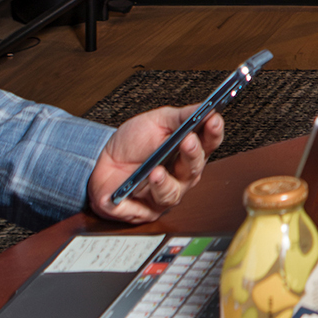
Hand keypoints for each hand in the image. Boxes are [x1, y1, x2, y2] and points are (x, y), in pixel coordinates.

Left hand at [88, 108, 224, 222]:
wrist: (104, 160)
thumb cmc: (134, 143)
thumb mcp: (157, 121)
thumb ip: (181, 116)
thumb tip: (205, 107)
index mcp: (189, 154)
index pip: (208, 144)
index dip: (213, 133)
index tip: (213, 119)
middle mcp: (182, 177)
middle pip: (194, 170)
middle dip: (192, 155)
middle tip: (187, 141)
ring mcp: (164, 195)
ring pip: (171, 194)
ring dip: (164, 184)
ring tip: (155, 172)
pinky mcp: (144, 211)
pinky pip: (140, 211)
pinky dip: (131, 205)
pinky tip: (126, 195)